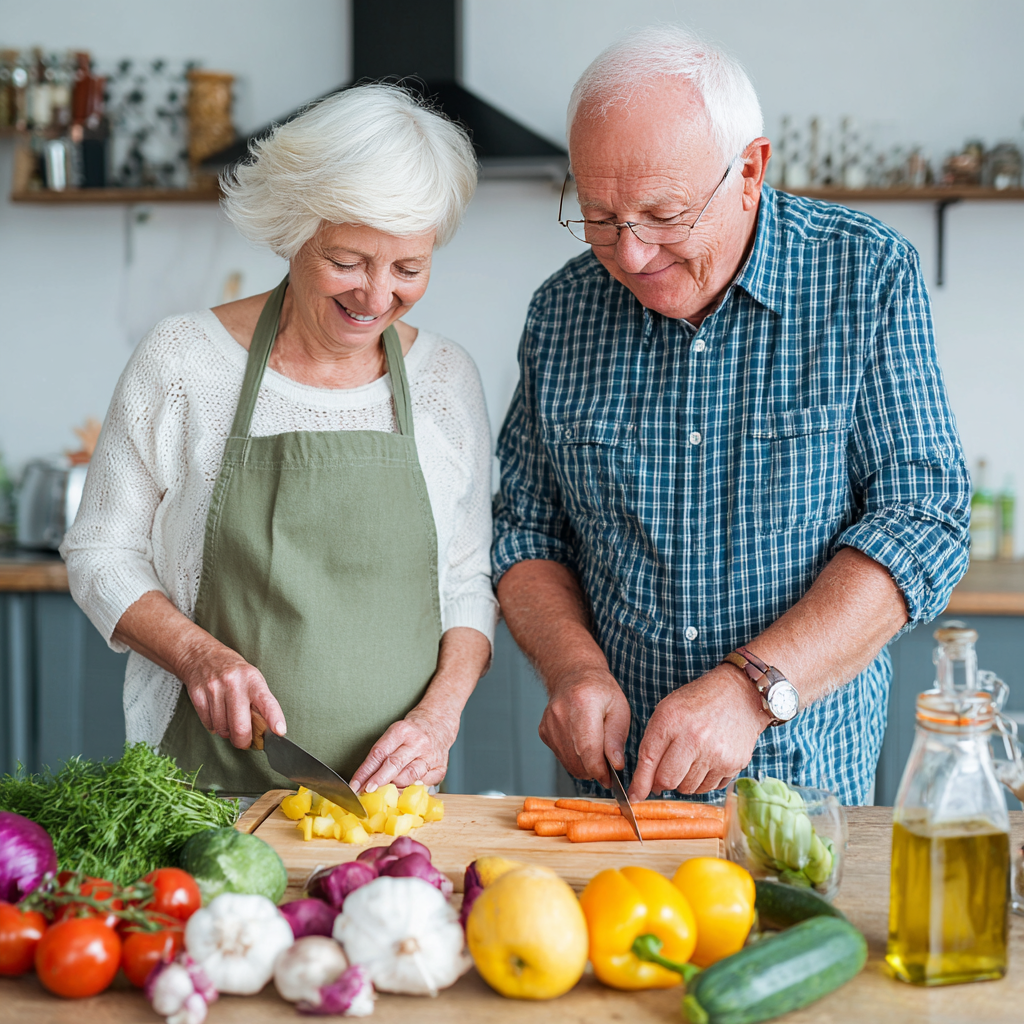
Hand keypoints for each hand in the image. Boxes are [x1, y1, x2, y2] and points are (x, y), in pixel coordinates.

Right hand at [178, 642, 285, 749]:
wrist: (202, 656)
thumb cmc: (234, 672)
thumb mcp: (253, 679)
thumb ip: (259, 702)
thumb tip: (266, 731)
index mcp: (253, 680)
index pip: (266, 702)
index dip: (274, 718)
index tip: (279, 731)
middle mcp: (234, 683)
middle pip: (240, 726)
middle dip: (243, 741)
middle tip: (245, 742)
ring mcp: (214, 689)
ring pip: (222, 728)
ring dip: (227, 732)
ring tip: (229, 721)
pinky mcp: (197, 695)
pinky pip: (208, 724)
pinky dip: (214, 726)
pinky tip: (217, 715)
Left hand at [351, 708, 456, 791]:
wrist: (438, 724)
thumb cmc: (411, 732)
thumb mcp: (394, 734)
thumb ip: (382, 755)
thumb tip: (365, 781)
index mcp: (402, 730)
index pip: (379, 753)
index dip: (365, 771)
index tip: (355, 785)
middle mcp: (418, 742)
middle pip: (394, 764)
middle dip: (378, 781)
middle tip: (366, 792)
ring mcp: (431, 756)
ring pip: (409, 776)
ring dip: (394, 788)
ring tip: (383, 795)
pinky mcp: (440, 769)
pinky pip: (424, 785)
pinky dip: (411, 790)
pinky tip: (403, 791)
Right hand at [538, 668, 631, 786]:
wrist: (574, 675)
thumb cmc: (600, 690)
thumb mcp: (620, 709)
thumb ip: (616, 738)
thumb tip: (615, 765)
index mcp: (582, 704)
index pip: (588, 750)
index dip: (600, 771)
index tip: (611, 779)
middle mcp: (560, 715)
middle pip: (577, 760)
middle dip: (594, 770)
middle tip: (607, 764)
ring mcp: (549, 724)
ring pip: (568, 763)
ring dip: (584, 765)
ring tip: (596, 750)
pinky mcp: (544, 732)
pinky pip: (561, 757)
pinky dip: (574, 757)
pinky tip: (581, 742)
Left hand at [629, 664, 769, 799]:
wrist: (738, 695)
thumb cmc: (696, 703)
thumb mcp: (666, 712)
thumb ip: (651, 745)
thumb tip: (642, 786)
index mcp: (671, 720)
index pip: (649, 761)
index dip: (640, 783)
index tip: (635, 796)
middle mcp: (694, 738)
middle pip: (669, 780)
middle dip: (661, 784)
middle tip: (663, 778)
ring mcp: (717, 753)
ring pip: (689, 788)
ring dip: (683, 782)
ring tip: (689, 761)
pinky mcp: (734, 764)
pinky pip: (710, 787)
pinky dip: (703, 781)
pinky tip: (706, 762)